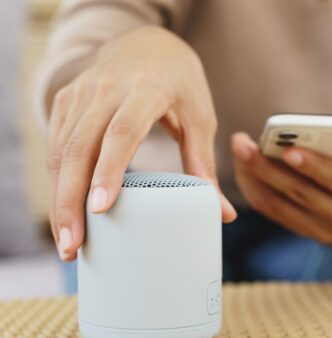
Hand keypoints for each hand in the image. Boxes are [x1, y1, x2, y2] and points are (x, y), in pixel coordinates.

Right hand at [47, 26, 235, 260]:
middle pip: (80, 147)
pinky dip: (57, 182)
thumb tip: (225, 215)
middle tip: (73, 247)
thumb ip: (205, 165)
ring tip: (67, 242)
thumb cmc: (180, 84)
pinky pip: (55, 145)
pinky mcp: (67, 102)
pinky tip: (64, 212)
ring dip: (59, 199)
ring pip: (61, 150)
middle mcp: (108, 89)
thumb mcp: (200, 118)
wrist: (148, 44)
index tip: (100, 208)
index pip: (123, 130)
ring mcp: (82, 94)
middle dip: (71, 200)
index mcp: (147, 89)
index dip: (110, 169)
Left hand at [232, 132, 331, 254]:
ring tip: (238, 153)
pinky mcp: (305, 231)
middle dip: (269, 168)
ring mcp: (321, 230)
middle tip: (244, 145)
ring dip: (255, 179)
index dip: (314, 166)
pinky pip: (275, 213)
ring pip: (281, 205)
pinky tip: (243, 171)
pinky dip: (256, 192)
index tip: (288, 150)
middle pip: (300, 192)